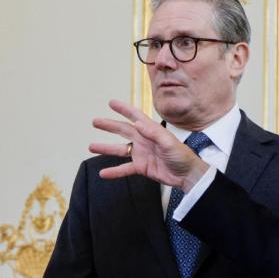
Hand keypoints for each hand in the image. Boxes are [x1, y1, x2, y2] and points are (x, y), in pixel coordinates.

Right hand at [90, 100, 210, 190]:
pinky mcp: (141, 167)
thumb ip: (153, 133)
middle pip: (123, 130)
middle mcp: (144, 140)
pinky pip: (124, 169)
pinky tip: (103, 173)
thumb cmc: (182, 156)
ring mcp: (141, 154)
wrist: (187, 175)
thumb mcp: (169, 142)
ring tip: (91, 146)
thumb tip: (137, 123)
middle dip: (109, 125)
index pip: (135, 116)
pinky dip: (114, 171)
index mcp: (151, 131)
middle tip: (95, 121)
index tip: (111, 103)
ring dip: (106, 148)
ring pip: (120, 149)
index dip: (124, 109)